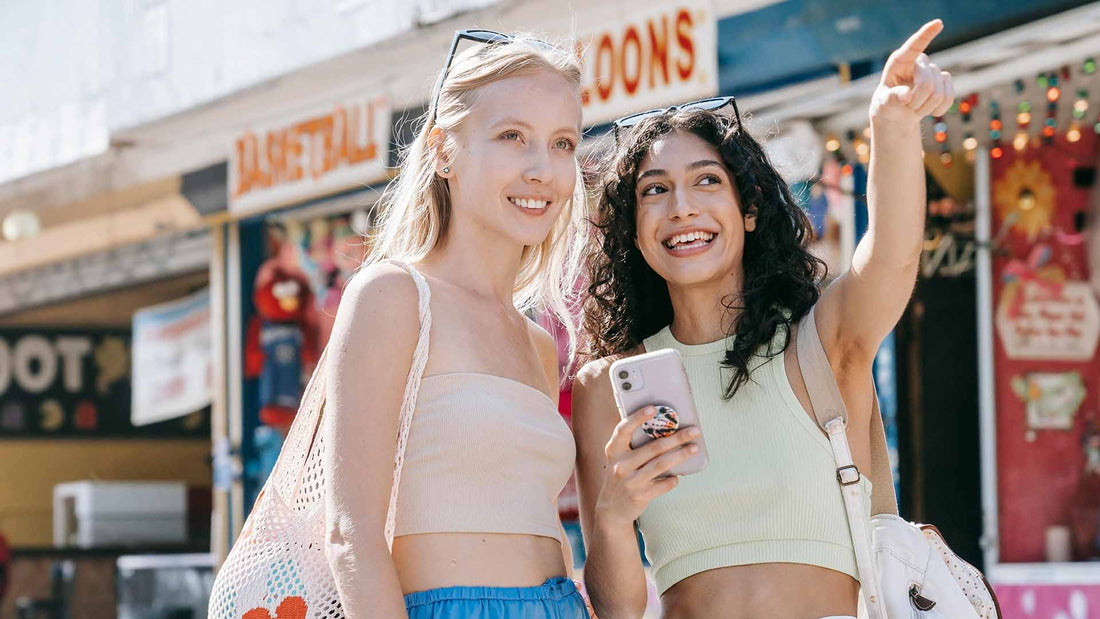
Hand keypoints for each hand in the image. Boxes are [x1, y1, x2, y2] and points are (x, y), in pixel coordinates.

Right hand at [595, 405, 700, 525]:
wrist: (611, 509)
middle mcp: (620, 465)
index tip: (653, 408)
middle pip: (653, 447)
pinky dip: (673, 479)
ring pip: (661, 464)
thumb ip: (633, 445)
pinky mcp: (641, 495)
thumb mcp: (619, 459)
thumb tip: (665, 429)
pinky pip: (664, 484)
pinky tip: (677, 476)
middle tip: (694, 431)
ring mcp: (631, 481)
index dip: (638, 417)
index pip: (624, 429)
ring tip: (695, 448)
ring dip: (681, 455)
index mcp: (614, 451)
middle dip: (677, 437)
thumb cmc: (620, 477)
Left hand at [871, 19, 954, 123]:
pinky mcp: (945, 81)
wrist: (897, 114)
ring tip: (913, 107)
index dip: (926, 35)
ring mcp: (933, 70)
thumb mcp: (883, 104)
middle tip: (906, 106)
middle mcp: (918, 62)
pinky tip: (928, 110)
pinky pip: (948, 98)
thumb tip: (906, 95)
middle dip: (916, 101)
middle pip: (926, 84)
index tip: (938, 23)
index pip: (914, 46)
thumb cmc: (887, 105)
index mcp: (900, 61)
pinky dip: (937, 110)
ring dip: (924, 107)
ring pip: (938, 94)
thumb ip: (892, 98)